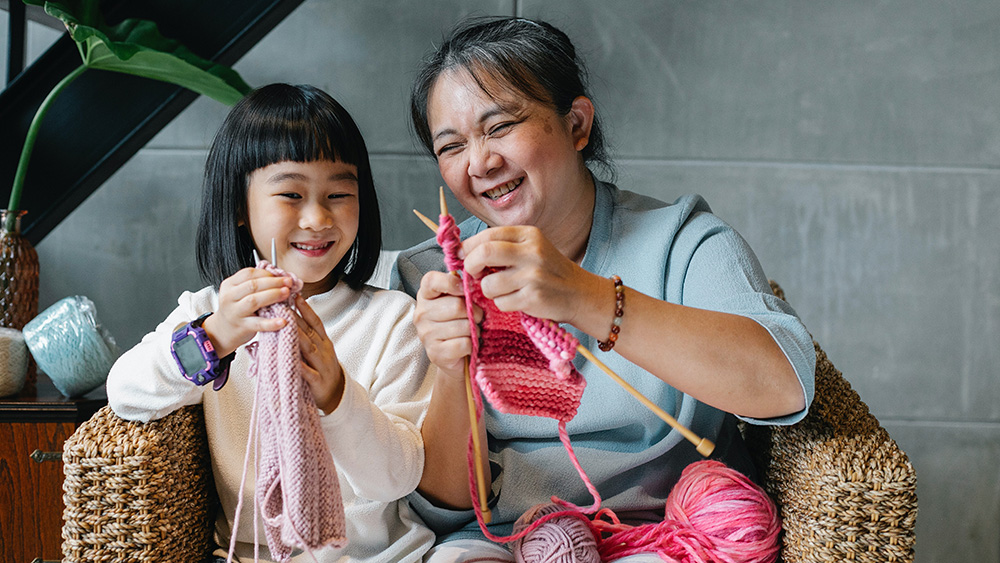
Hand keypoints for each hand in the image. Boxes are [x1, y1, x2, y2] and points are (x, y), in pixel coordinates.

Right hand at [203, 267, 293, 356]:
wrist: (224, 331)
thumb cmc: (236, 309)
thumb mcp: (239, 293)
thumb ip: (255, 284)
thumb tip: (279, 276)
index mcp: (229, 285)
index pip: (248, 273)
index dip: (266, 273)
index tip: (280, 274)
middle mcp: (229, 297)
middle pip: (252, 285)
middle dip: (273, 282)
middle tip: (288, 282)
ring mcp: (235, 312)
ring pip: (254, 300)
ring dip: (273, 295)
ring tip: (287, 293)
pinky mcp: (242, 327)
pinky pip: (259, 324)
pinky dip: (271, 323)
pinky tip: (282, 321)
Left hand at [293, 295, 344, 413]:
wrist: (336, 394)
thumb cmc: (322, 370)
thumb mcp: (317, 350)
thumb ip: (305, 337)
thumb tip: (289, 319)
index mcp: (323, 342)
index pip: (314, 321)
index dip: (305, 308)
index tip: (296, 295)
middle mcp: (323, 350)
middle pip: (309, 332)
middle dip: (296, 318)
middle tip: (283, 305)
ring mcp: (322, 365)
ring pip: (308, 349)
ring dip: (297, 337)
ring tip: (286, 326)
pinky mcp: (318, 382)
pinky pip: (309, 374)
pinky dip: (301, 367)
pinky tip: (293, 361)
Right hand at [413, 270, 482, 380]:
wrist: (453, 355)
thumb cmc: (458, 321)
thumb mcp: (458, 299)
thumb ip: (462, 288)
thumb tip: (474, 281)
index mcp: (425, 295)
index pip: (431, 280)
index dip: (451, 282)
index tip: (464, 290)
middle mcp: (421, 314)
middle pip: (456, 306)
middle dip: (474, 312)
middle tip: (476, 317)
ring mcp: (426, 334)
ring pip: (463, 326)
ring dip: (474, 330)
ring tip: (470, 332)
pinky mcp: (435, 353)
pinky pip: (464, 344)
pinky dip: (471, 345)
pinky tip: (466, 345)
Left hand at [461, 226, 604, 327]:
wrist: (579, 293)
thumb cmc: (548, 271)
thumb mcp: (531, 249)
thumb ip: (503, 246)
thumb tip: (465, 252)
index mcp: (528, 235)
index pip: (487, 235)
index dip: (469, 247)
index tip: (463, 257)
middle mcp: (532, 252)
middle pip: (484, 253)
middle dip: (471, 266)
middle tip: (472, 274)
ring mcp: (533, 275)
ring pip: (488, 284)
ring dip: (488, 291)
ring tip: (502, 290)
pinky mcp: (533, 297)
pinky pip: (501, 303)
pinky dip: (502, 304)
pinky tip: (516, 300)